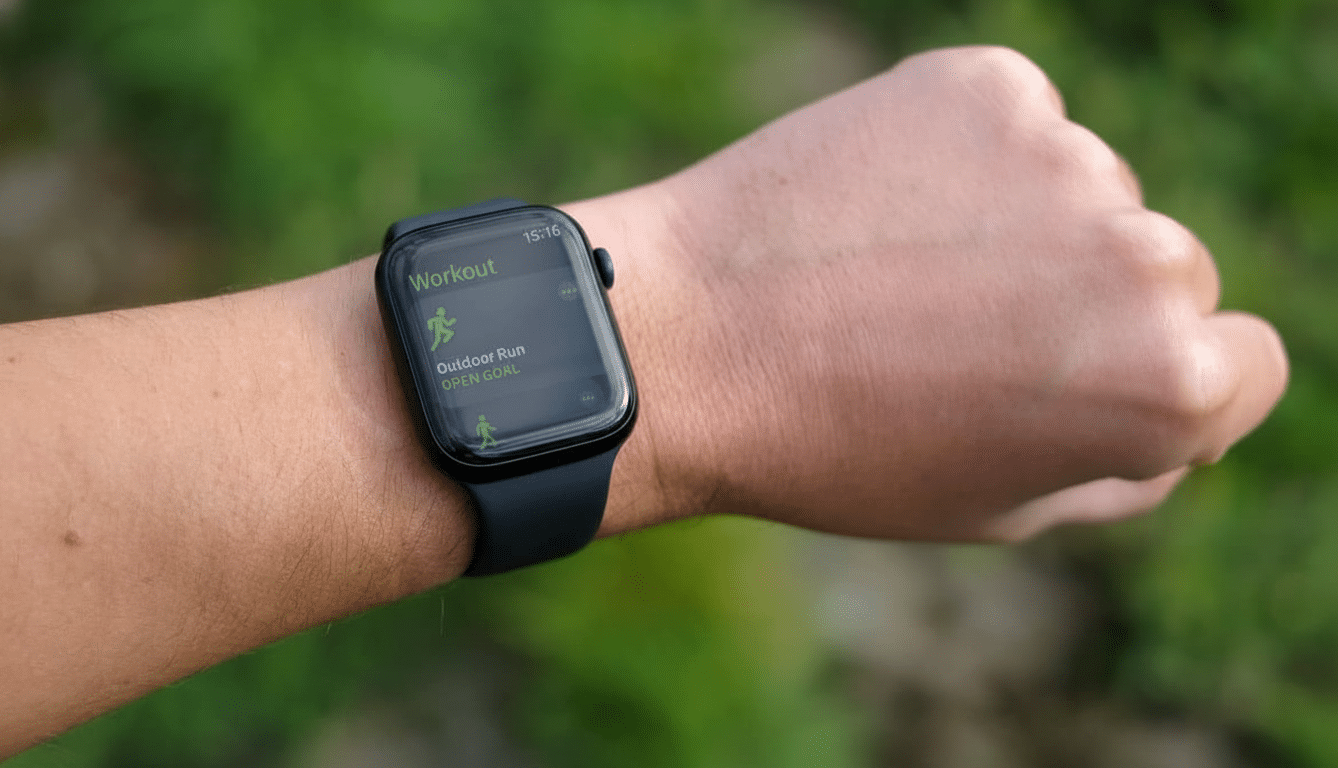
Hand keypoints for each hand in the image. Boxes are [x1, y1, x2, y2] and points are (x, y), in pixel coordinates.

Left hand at [605, 46, 1287, 541]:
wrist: (683, 345)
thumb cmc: (838, 451)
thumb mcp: (1001, 507)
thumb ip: (1124, 463)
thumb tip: (1177, 413)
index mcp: (1168, 382)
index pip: (1245, 364)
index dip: (1158, 384)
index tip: (1075, 386)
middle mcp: (1146, 257)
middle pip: (1170, 271)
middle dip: (1091, 303)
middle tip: (961, 337)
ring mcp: (1066, 157)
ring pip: (1084, 191)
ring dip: (1021, 225)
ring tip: (898, 277)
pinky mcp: (987, 84)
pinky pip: (1012, 124)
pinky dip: (962, 158)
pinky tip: (878, 211)